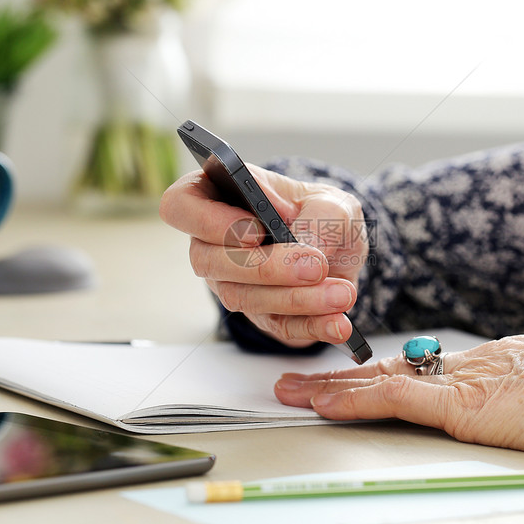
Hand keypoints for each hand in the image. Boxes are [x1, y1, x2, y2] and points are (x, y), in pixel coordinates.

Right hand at [159, 164, 368, 347]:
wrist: (341, 251)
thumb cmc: (321, 214)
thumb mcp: (332, 202)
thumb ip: (322, 217)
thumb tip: (308, 248)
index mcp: (216, 196)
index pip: (181, 206)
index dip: (210, 221)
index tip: (256, 230)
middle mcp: (212, 243)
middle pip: (210, 261)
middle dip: (266, 267)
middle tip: (315, 266)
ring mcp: (229, 283)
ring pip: (241, 297)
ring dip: (295, 299)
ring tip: (341, 294)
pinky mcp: (257, 315)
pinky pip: (274, 326)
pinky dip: (311, 326)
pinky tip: (338, 323)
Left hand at [274, 334, 523, 473]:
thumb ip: (519, 388)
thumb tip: (520, 394)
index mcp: (485, 365)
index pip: (418, 369)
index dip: (378, 373)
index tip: (351, 374)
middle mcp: (461, 368)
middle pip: (388, 371)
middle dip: (340, 377)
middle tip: (300, 377)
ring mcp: (455, 384)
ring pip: (379, 383)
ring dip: (332, 389)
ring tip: (293, 390)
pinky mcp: (454, 403)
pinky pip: (392, 401)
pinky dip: (354, 401)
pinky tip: (324, 402)